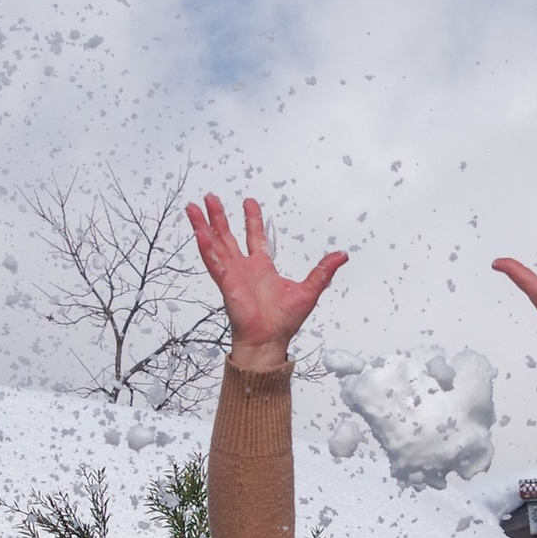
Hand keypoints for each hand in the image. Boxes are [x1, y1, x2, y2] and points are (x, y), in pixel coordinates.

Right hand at [186, 194, 346, 369]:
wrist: (270, 340)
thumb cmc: (284, 321)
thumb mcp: (310, 290)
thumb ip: (323, 270)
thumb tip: (343, 255)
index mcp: (261, 267)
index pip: (254, 236)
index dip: (252, 218)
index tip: (248, 202)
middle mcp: (244, 268)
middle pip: (227, 235)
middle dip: (218, 216)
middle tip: (209, 198)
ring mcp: (232, 274)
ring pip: (214, 244)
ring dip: (203, 225)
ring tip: (193, 207)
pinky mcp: (226, 283)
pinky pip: (213, 262)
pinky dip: (206, 247)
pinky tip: (199, 232)